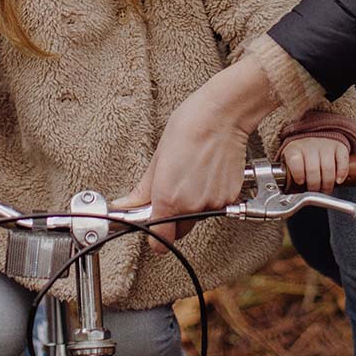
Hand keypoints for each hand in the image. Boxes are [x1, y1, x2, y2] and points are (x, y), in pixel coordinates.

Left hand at [113, 55, 279, 253]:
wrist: (221, 115)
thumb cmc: (188, 127)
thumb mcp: (158, 157)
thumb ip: (142, 190)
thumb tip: (125, 205)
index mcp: (168, 198)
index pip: (160, 241)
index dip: (155, 236)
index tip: (153, 223)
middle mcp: (192, 206)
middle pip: (178, 231)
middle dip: (173, 218)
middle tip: (172, 192)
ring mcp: (213, 202)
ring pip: (198, 218)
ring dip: (193, 206)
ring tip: (192, 176)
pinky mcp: (230, 196)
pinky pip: (216, 206)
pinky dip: (210, 196)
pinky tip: (207, 173)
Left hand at [278, 137, 350, 193]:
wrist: (314, 137)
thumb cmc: (301, 155)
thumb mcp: (290, 161)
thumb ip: (289, 175)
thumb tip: (289, 192)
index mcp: (295, 149)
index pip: (295, 161)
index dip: (298, 175)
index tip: (300, 182)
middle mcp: (310, 145)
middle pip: (313, 170)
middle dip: (314, 186)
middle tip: (314, 192)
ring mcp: (325, 145)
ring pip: (328, 168)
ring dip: (327, 184)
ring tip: (325, 190)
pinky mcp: (339, 147)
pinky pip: (342, 160)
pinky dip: (342, 173)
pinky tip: (338, 181)